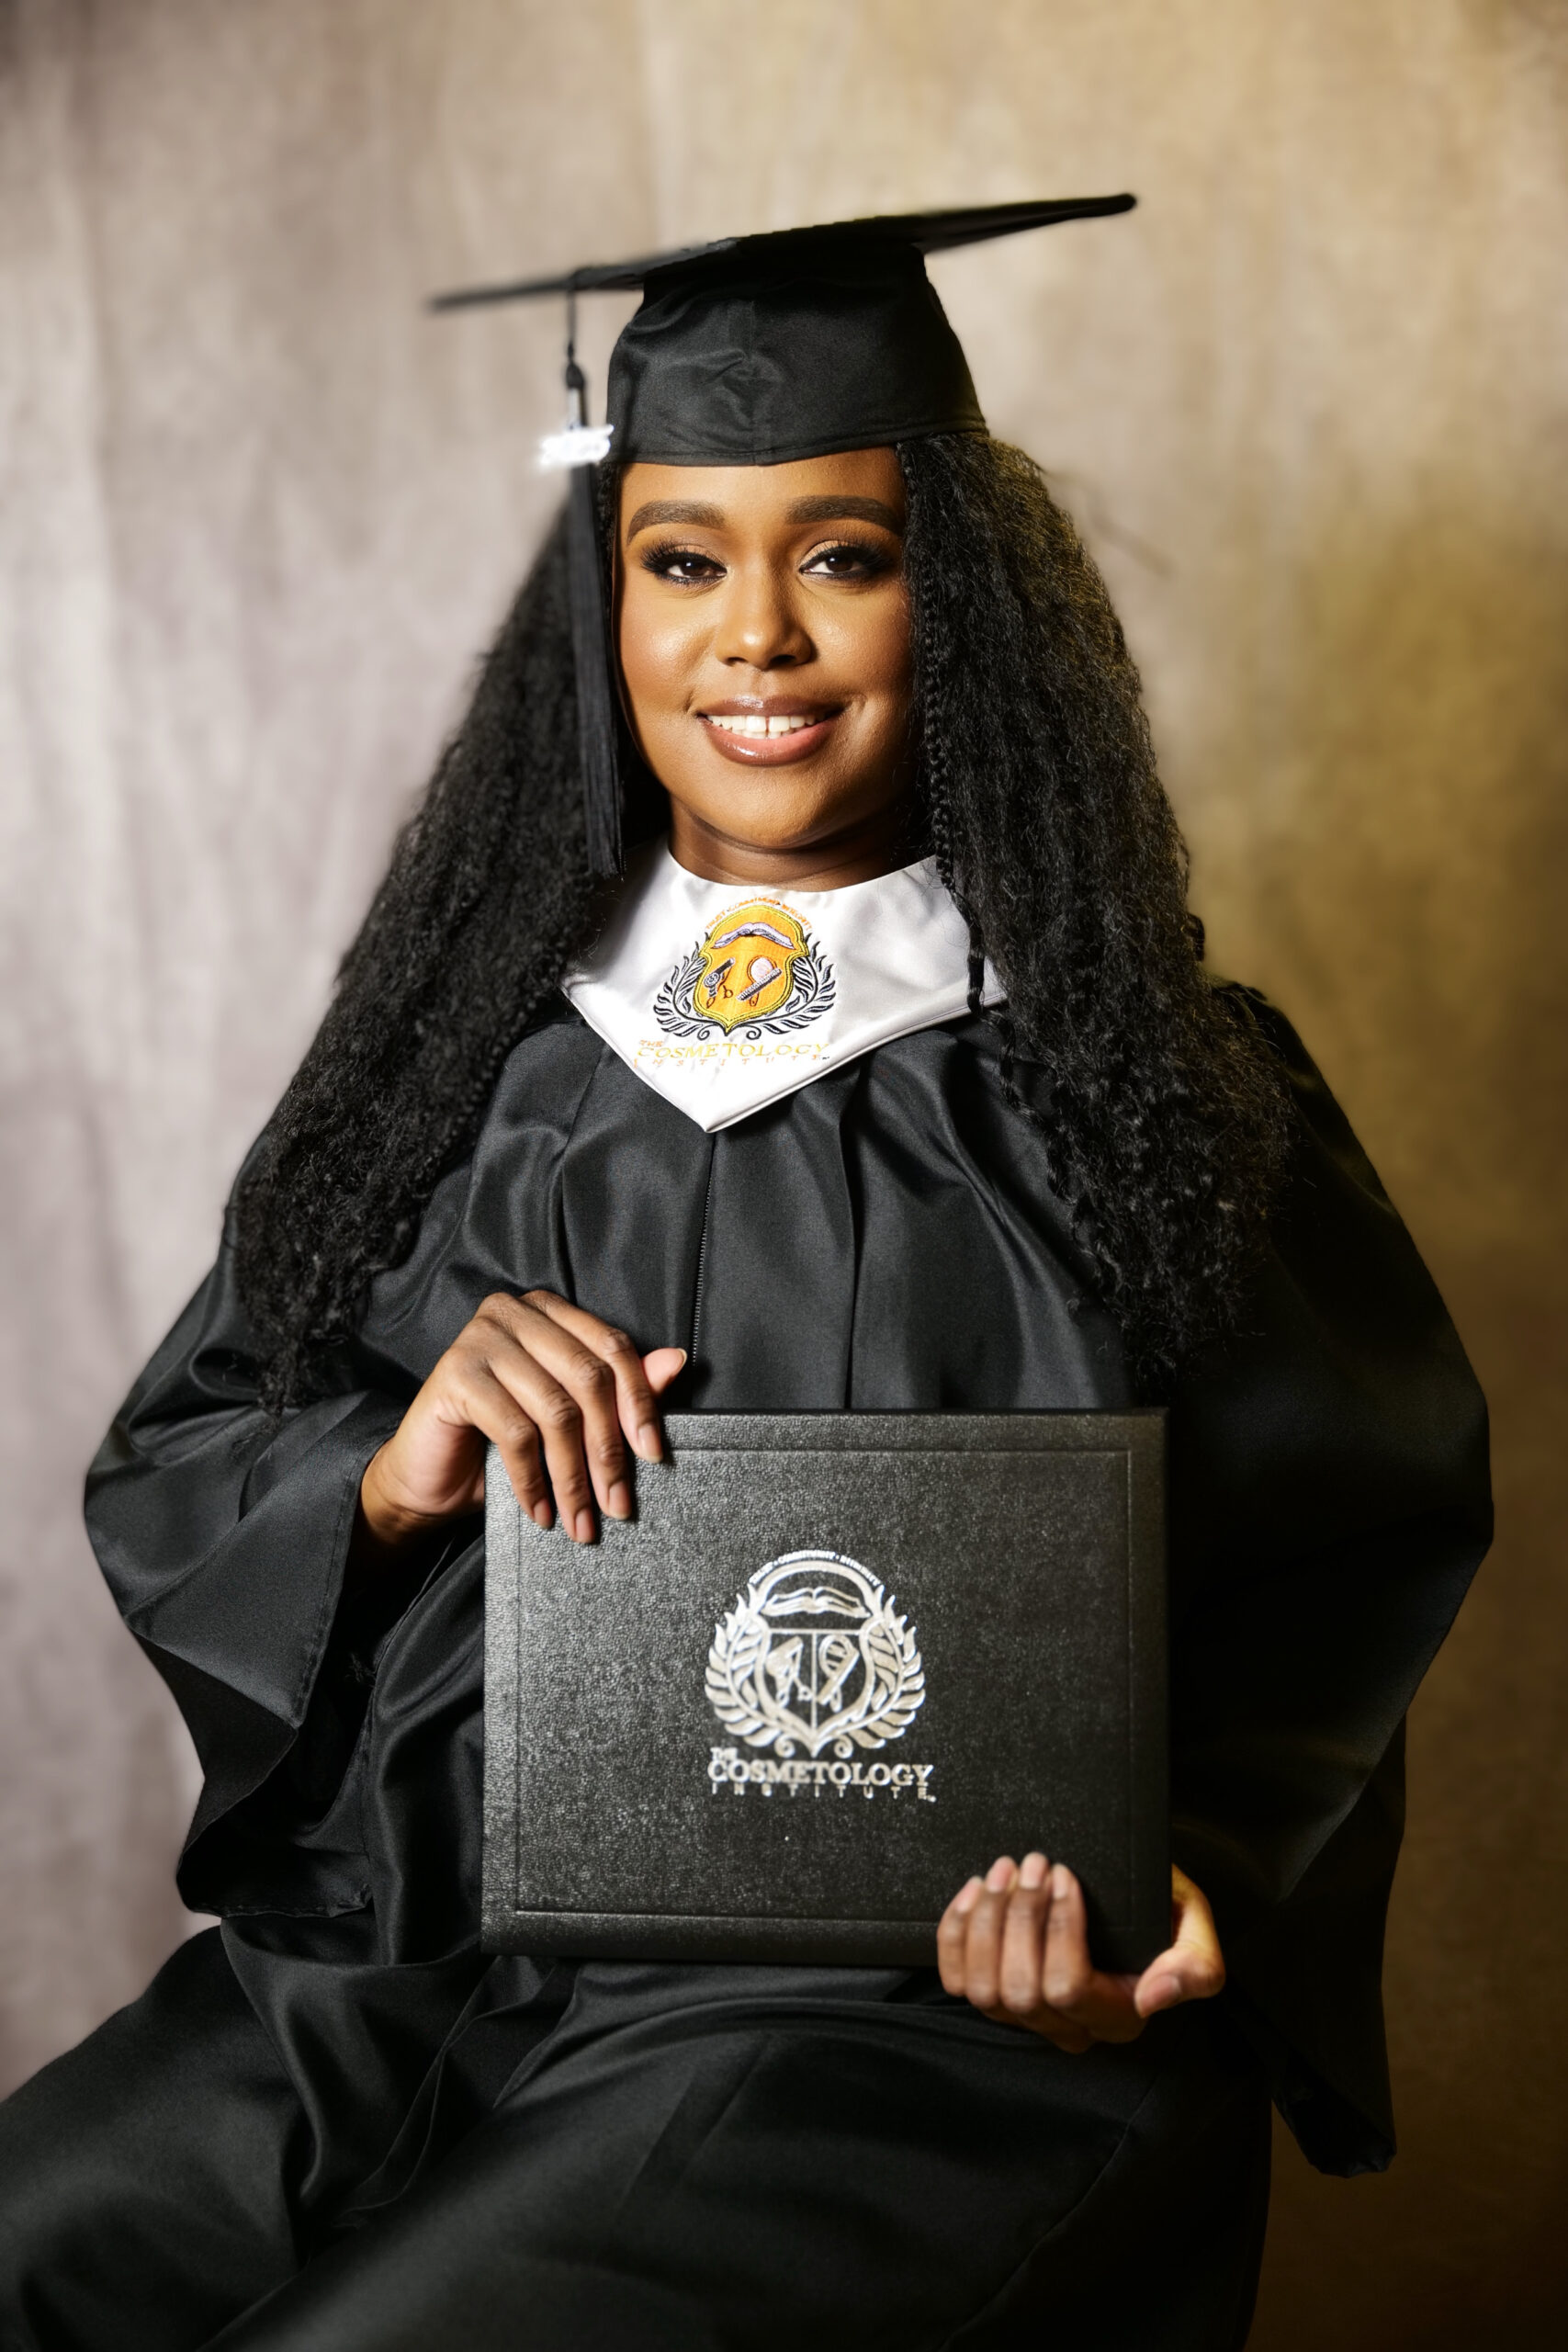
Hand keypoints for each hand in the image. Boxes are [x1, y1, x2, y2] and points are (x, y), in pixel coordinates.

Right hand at [356, 1291, 685, 1558]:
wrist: (428, 1478)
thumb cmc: (502, 1444)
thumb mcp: (571, 1419)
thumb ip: (620, 1388)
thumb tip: (677, 1361)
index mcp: (549, 1311)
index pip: (612, 1349)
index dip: (640, 1404)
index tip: (654, 1457)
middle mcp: (514, 1312)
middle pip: (588, 1379)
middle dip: (609, 1450)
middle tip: (618, 1504)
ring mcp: (480, 1338)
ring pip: (555, 1411)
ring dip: (574, 1477)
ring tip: (582, 1520)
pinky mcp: (455, 1374)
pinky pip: (515, 1433)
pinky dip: (534, 1481)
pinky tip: (541, 1513)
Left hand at [936, 1857, 1223, 2052]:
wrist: (1127, 1899)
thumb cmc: (1160, 1911)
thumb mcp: (1195, 1927)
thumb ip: (1195, 1965)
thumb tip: (1152, 1998)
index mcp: (1118, 2015)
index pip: (1070, 1987)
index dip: (1058, 1929)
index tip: (1065, 1875)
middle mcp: (1070, 2028)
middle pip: (1021, 1990)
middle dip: (1019, 1917)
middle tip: (1033, 1863)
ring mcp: (1026, 2017)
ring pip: (984, 1989)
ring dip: (986, 1920)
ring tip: (1006, 1869)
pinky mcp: (992, 1997)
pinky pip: (957, 1981)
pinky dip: (955, 1934)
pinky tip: (974, 1892)